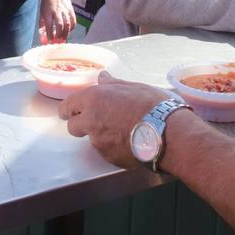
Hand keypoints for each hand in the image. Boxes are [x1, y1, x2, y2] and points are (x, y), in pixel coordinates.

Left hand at [37, 0, 75, 44]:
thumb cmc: (47, 2)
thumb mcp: (42, 11)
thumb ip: (42, 23)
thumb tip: (42, 35)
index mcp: (48, 11)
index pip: (49, 24)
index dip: (50, 34)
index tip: (50, 40)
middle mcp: (57, 11)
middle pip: (60, 25)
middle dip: (59, 34)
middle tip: (57, 40)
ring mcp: (65, 10)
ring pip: (67, 23)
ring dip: (66, 33)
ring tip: (63, 38)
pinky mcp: (71, 10)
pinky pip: (73, 21)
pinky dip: (72, 27)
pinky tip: (68, 31)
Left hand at [59, 72, 174, 169]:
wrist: (166, 133)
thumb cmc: (152, 105)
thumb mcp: (134, 88)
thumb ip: (113, 84)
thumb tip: (102, 77)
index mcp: (94, 99)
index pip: (68, 105)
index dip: (69, 109)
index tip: (71, 111)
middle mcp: (90, 121)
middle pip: (73, 127)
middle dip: (81, 124)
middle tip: (95, 122)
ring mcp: (98, 142)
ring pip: (91, 140)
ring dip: (100, 136)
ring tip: (120, 132)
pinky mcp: (108, 157)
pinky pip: (105, 151)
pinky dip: (113, 147)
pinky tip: (128, 142)